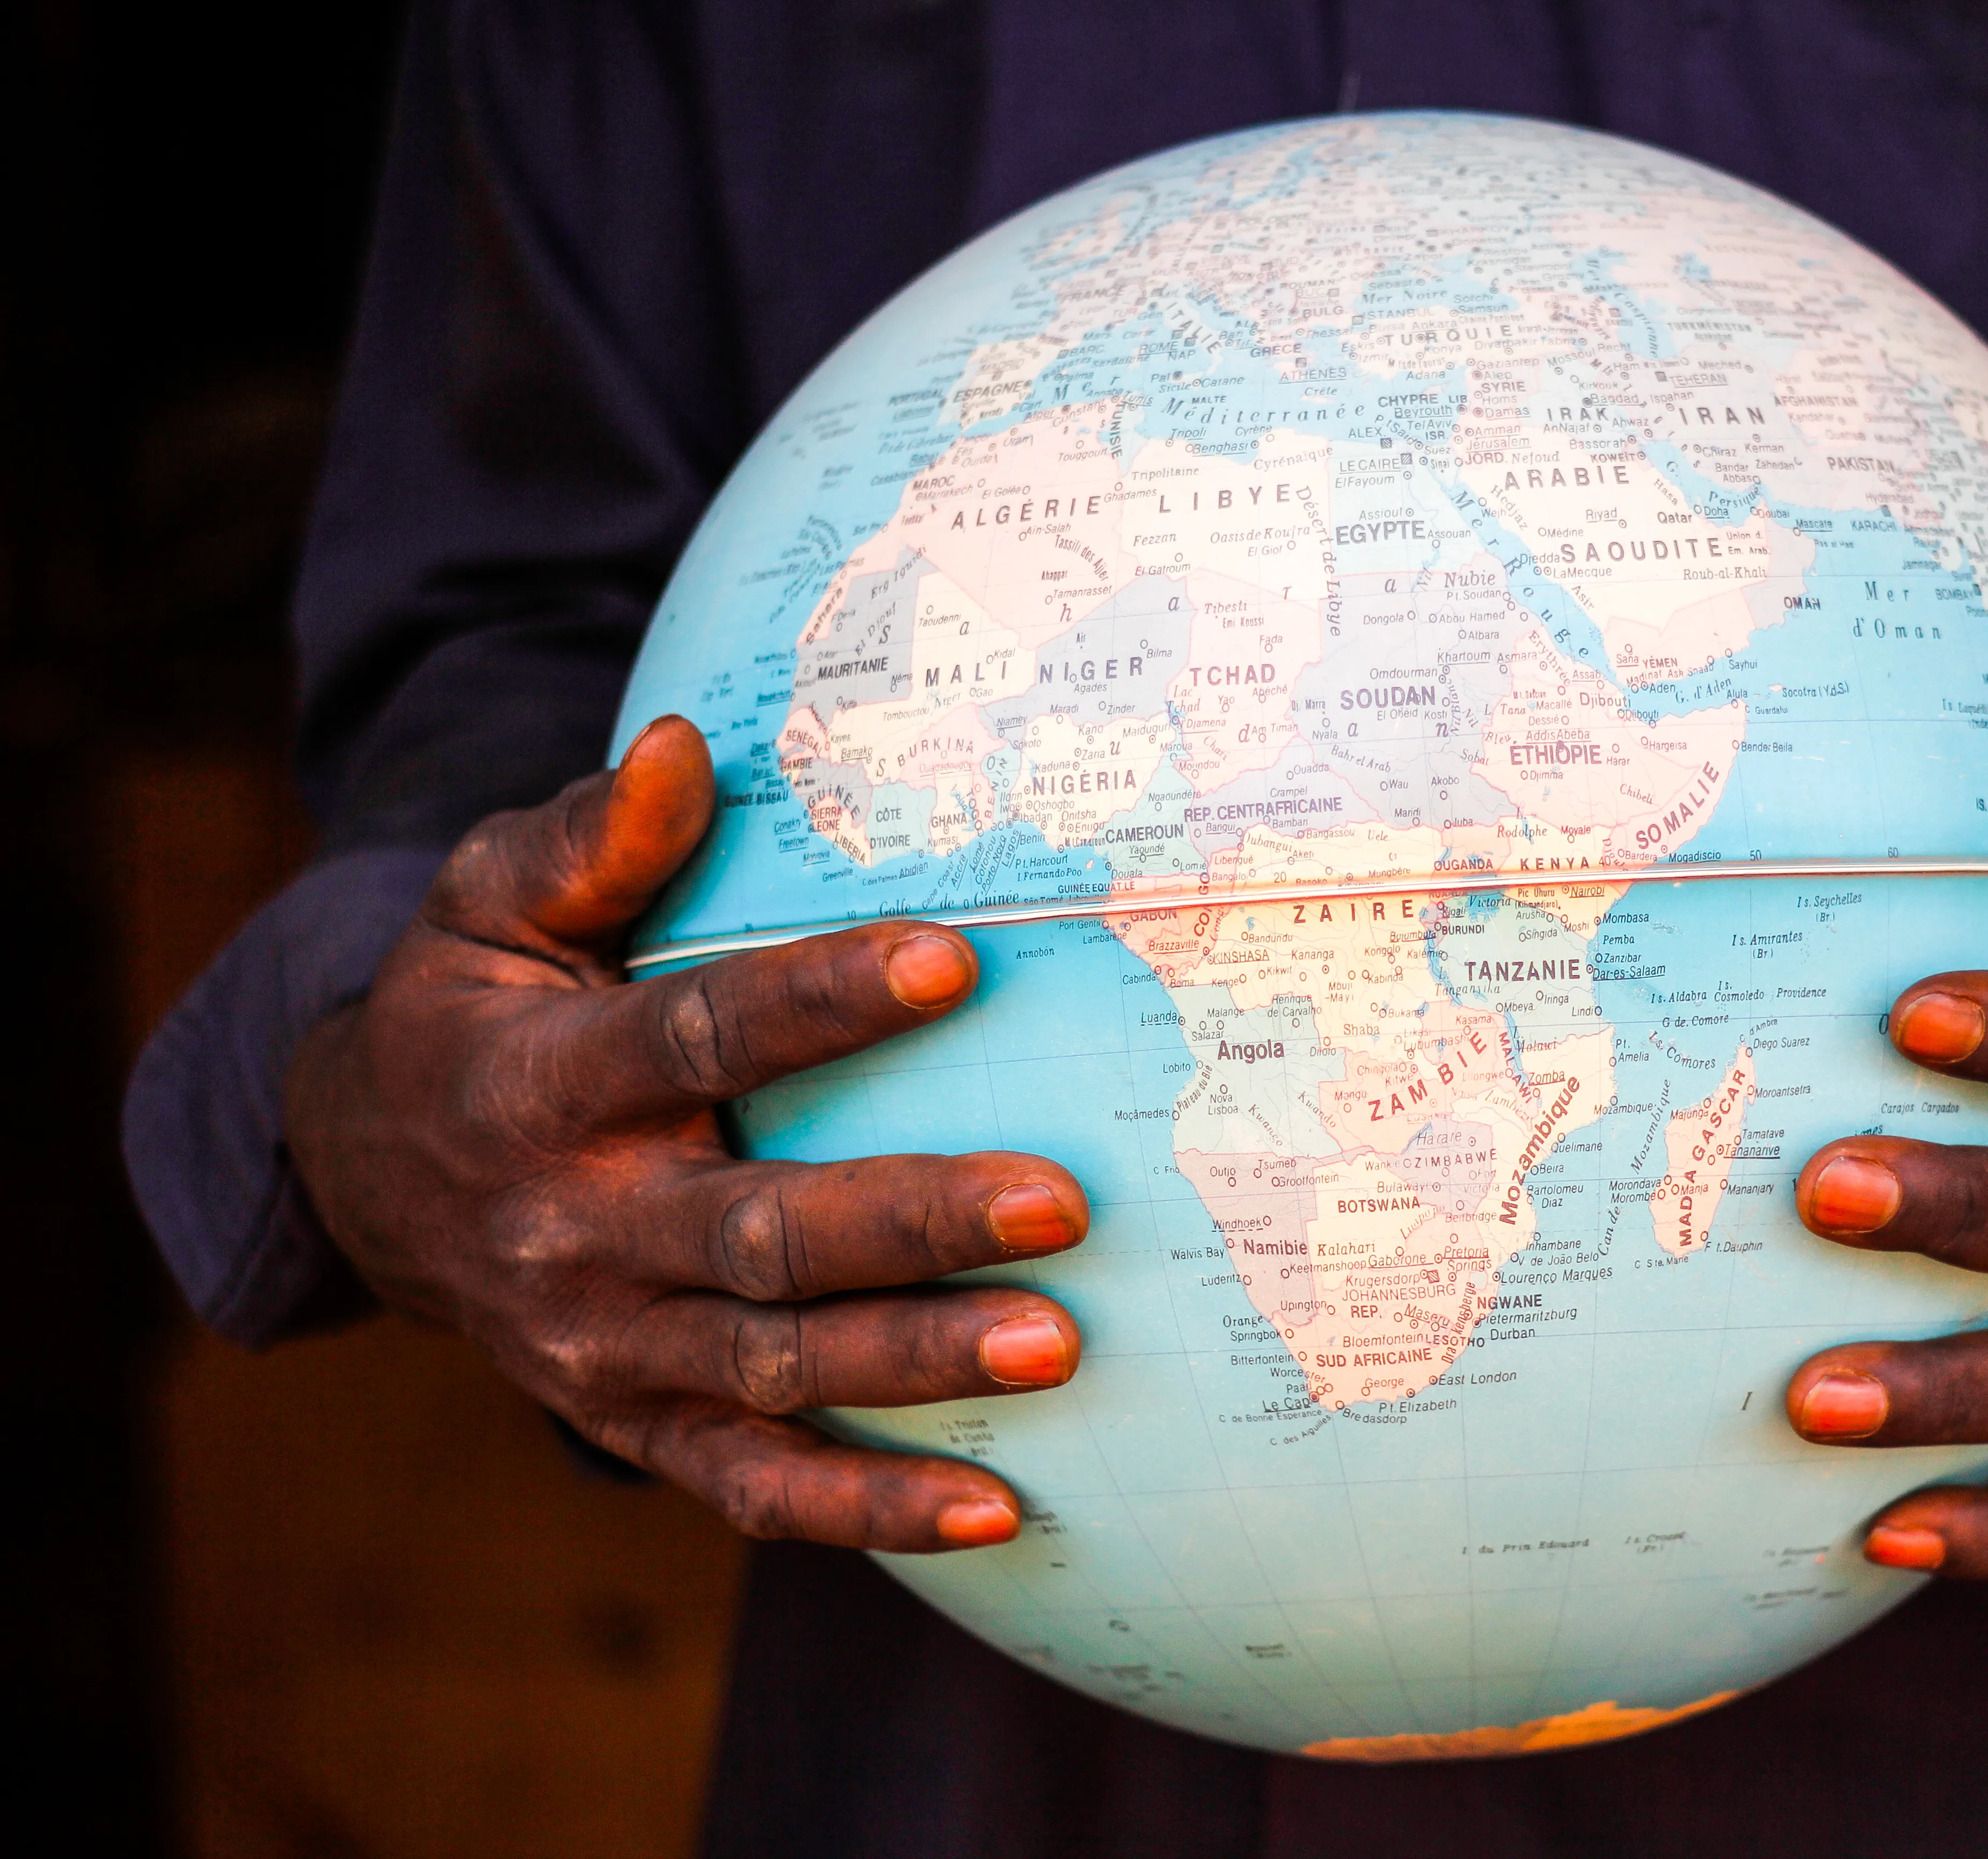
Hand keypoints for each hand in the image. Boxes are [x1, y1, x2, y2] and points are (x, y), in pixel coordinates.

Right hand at [285, 718, 1088, 1552]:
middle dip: (910, 1221)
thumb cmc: (471, 1012)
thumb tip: (683, 747)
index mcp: (542, 1086)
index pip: (695, 1037)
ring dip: (917, 1363)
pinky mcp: (638, 1425)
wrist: (366, 1178)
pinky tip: (996, 1511)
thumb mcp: (488, 906)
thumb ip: (586, 839)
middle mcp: (576, 1230)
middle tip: (1058, 1199)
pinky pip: (755, 1488)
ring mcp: (608, 1347)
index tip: (955, 958)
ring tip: (1059, 1345)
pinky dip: (868, 1510)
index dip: (820, 998)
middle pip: (759, 1234)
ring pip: (775, 1368)